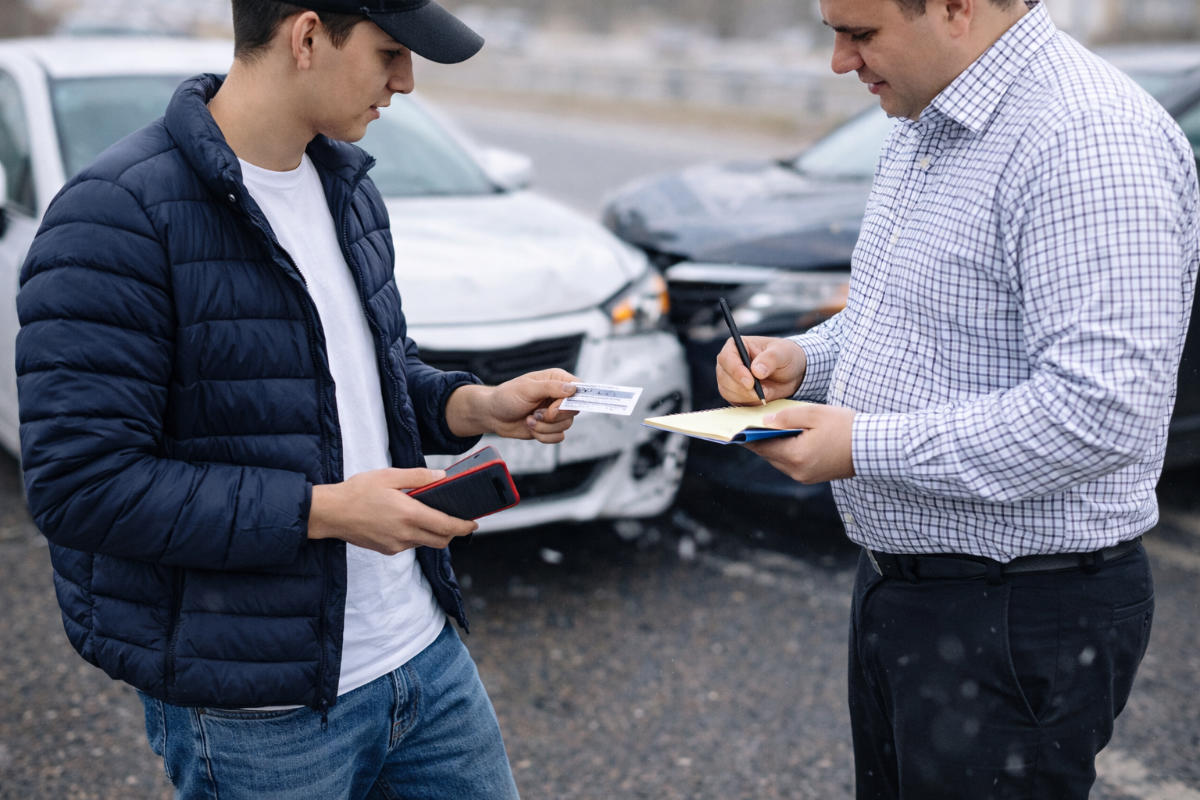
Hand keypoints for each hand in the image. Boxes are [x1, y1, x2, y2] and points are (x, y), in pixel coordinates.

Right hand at [307, 467, 477, 553]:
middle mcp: (405, 534)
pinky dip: (416, 535)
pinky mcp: (387, 550)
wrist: (330, 513)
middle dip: (453, 532)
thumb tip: (442, 477)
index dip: (465, 527)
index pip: (447, 526)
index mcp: (409, 515)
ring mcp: (396, 545)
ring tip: (429, 515)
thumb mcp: (389, 476)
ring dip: (433, 533)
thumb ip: (418, 476)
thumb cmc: (357, 491)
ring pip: (425, 543)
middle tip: (457, 520)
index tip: (474, 523)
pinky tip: (407, 521)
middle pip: (441, 540)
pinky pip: (410, 545)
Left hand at [446, 369, 579, 442]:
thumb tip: (572, 389)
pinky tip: (531, 427)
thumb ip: (551, 388)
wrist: (492, 415)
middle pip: (574, 411)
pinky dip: (543, 436)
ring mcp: (555, 413)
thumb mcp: (527, 389)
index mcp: (556, 380)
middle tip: (537, 413)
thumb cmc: (506, 397)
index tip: (556, 408)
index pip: (579, 388)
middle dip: (553, 417)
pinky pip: (558, 437)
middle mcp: (558, 396)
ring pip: (566, 426)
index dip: (573, 400)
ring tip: (529, 419)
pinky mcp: (550, 428)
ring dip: (544, 427)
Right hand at [716, 336, 806, 405]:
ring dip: (746, 396)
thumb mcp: (783, 353)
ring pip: (727, 391)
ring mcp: (729, 379)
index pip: (727, 358)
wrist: (791, 374)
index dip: (736, 371)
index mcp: (736, 346)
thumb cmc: (784, 357)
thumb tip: (756, 370)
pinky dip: (748, 402)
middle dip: (741, 388)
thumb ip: (770, 359)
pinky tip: (761, 397)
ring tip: (765, 392)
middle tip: (759, 393)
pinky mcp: (733, 393)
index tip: (750, 382)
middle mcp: (728, 362)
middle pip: (724, 377)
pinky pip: (734, 401)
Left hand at [744, 402, 855, 483]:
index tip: (733, 428)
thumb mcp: (814, 413)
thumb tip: (764, 421)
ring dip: (773, 445)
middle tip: (747, 425)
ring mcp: (806, 476)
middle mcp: (797, 471)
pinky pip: (792, 463)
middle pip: (769, 454)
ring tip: (765, 429)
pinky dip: (786, 450)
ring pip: (780, 459)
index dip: (746, 436)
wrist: (875, 447)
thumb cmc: (846, 426)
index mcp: (796, 456)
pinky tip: (786, 437)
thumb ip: (786, 416)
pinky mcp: (813, 476)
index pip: (761, 446)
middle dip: (759, 439)